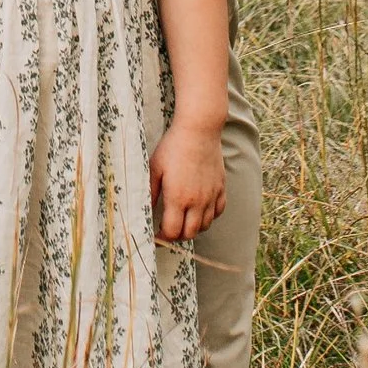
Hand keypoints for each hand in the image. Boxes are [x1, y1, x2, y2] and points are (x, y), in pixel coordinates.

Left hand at [151, 113, 224, 241]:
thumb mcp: (155, 168)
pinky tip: (200, 209)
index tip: (157, 235)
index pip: (173, 232)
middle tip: (169, 230)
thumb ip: (151, 192)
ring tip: (183, 220)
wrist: (199, 130)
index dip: (163, 238)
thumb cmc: (173, 147)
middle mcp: (197, 201)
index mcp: (178, 198)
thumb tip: (146, 210)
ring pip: (205, 226)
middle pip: (190, 234)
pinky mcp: (221, 187)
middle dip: (177, 236)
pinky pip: (218, 211)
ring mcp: (211, 195)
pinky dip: (209, 216)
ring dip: (193, 228)